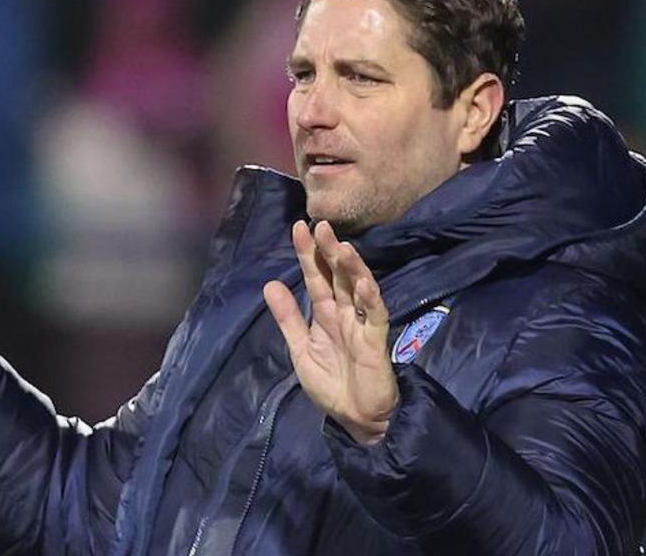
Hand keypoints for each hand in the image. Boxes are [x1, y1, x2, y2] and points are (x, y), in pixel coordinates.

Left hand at [263, 220, 396, 444]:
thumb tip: (270, 284)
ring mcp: (362, 324)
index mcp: (325, 314)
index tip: (299, 228)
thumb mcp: (301, 350)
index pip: (316, 277)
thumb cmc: (331, 385)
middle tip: (320, 225)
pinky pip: (375, 315)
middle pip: (337, 276)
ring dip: (351, 267)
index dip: (308, 254)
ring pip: (358, 288)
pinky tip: (364, 282)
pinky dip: (371, 298)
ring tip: (340, 246)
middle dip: (328, 251)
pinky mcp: (376, 340)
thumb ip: (288, 319)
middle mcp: (345, 313)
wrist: (356, 419)